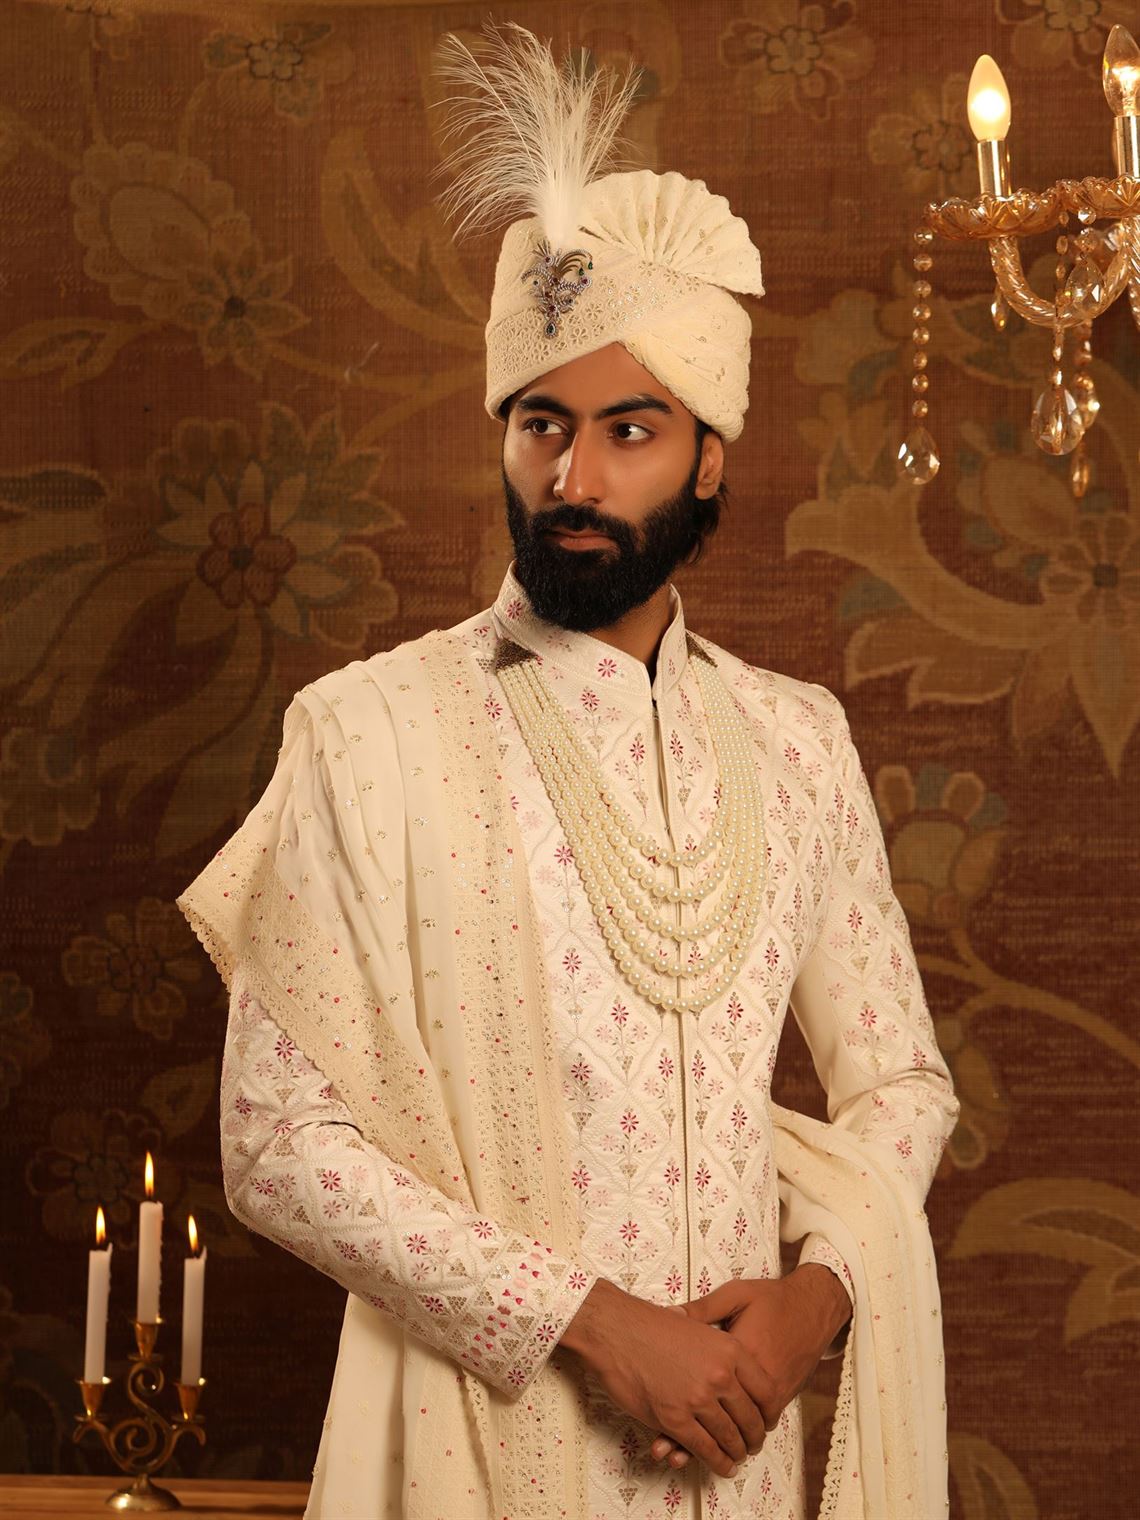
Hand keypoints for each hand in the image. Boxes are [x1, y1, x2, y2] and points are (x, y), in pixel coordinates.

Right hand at [558, 1278, 769, 1477]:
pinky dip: (717, 1462)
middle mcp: (720, 1375)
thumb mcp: (699, 1324)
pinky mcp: (676, 1419)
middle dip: (754, 1437)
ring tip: (738, 1457)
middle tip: (753, 1444)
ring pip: (730, 1438)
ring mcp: (698, 1399)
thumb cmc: (651, 1325)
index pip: (766, 1391)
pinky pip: (705, 1449)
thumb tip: (729, 1362)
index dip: (769, 1412)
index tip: (767, 1420)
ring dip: (737, 1452)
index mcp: (730, 1350)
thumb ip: (718, 1345)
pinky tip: (722, 1465)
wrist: (616, 1330)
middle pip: (751, 1418)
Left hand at [648, 1266, 850, 1471]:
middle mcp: (756, 1376)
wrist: (814, 1307)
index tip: (662, 1427)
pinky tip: (731, 1440)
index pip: (706, 1386)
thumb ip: (703, 1309)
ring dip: (722, 1444)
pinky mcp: (784, 1394)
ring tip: (696, 1457)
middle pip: (723, 1415)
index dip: (681, 1408)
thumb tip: (670, 1316)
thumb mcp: (735, 1295)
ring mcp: (774, 1389)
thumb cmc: (773, 1299)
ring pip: (744, 1426)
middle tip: (673, 1454)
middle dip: (697, 1440)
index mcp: (740, 1352)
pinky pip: (762, 1422)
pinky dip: (744, 1433)